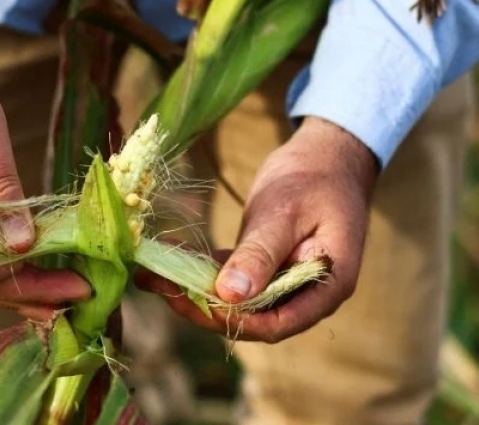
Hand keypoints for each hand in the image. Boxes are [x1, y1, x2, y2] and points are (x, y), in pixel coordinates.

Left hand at [138, 117, 377, 342]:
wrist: (327, 155)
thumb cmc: (314, 179)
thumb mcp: (285, 213)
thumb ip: (261, 254)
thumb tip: (231, 295)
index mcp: (327, 286)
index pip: (277, 323)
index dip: (234, 320)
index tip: (195, 301)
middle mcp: (306, 294)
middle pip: (251, 318)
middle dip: (203, 306)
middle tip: (160, 285)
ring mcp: (285, 283)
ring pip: (236, 302)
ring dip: (195, 290)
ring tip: (151, 275)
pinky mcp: (265, 269)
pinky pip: (231, 279)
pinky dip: (201, 271)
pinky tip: (168, 258)